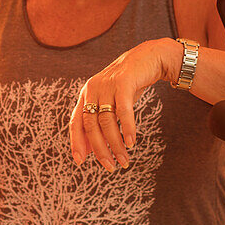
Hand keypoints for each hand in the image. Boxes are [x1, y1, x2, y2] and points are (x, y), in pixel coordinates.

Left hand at [68, 39, 177, 170]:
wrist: (149, 58)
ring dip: (115, 144)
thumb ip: (100, 121)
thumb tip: (93, 150)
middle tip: (109, 166)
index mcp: (86, 94)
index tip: (80, 161)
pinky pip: (123, 111)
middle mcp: (93, 89)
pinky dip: (127, 129)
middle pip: (91, 124)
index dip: (77, 142)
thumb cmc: (128, 84)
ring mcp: (107, 85)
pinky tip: (131, 143)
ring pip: (107, 121)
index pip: (75, 122)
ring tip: (124, 160)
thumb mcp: (111, 102)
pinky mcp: (124, 83)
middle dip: (99, 149)